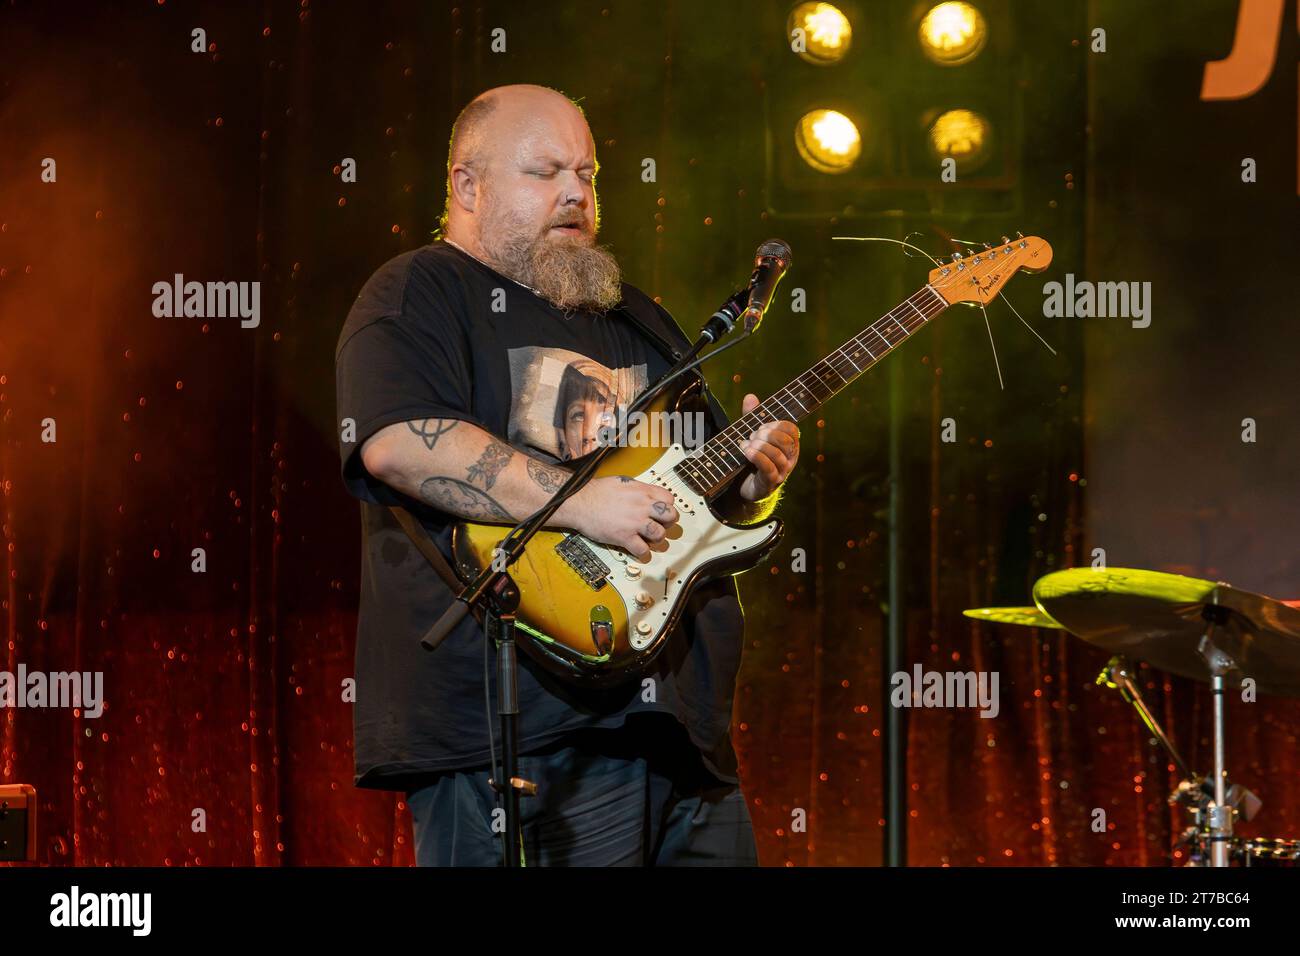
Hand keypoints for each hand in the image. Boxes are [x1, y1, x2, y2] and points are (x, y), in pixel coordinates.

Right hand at [558, 475, 678, 561]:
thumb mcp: (622, 482)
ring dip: (657, 539)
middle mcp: (642, 506)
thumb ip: (637, 490)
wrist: (579, 502)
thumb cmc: (595, 492)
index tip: (662, 511)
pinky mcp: (624, 537)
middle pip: (671, 516)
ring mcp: (634, 522)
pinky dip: (643, 553)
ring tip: (649, 538)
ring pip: (660, 534)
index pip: (669, 499)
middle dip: (667, 523)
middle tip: (660, 525)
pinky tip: (638, 549)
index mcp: (642, 491)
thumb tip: (644, 495)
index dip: (668, 506)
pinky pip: (643, 550)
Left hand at [736, 393, 798, 501]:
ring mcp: (782, 471)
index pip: (791, 429)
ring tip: (746, 445)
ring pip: (777, 455)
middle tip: (752, 436)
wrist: (746, 486)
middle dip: (766, 435)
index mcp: (789, 444)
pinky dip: (756, 457)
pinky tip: (746, 452)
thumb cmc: (753, 458)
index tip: (761, 426)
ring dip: (759, 447)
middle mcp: (789, 458)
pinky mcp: (770, 482)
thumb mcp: (753, 435)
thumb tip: (750, 396)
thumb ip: (752, 417)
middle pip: (785, 441)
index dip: (775, 424)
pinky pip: (768, 468)